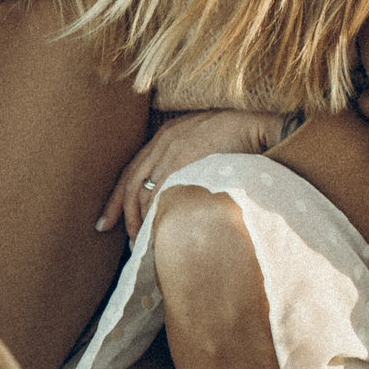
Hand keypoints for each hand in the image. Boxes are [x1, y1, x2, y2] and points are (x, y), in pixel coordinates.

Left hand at [98, 108, 290, 237]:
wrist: (263, 125)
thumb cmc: (239, 142)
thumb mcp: (203, 148)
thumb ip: (185, 166)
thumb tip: (173, 197)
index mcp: (165, 137)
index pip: (131, 172)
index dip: (116, 201)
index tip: (104, 224)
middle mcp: (165, 141)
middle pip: (132, 183)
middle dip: (125, 216)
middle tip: (128, 242)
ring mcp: (175, 148)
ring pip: (147, 191)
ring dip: (143, 220)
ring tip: (146, 243)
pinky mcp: (188, 158)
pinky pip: (165, 192)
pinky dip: (159, 213)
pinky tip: (161, 230)